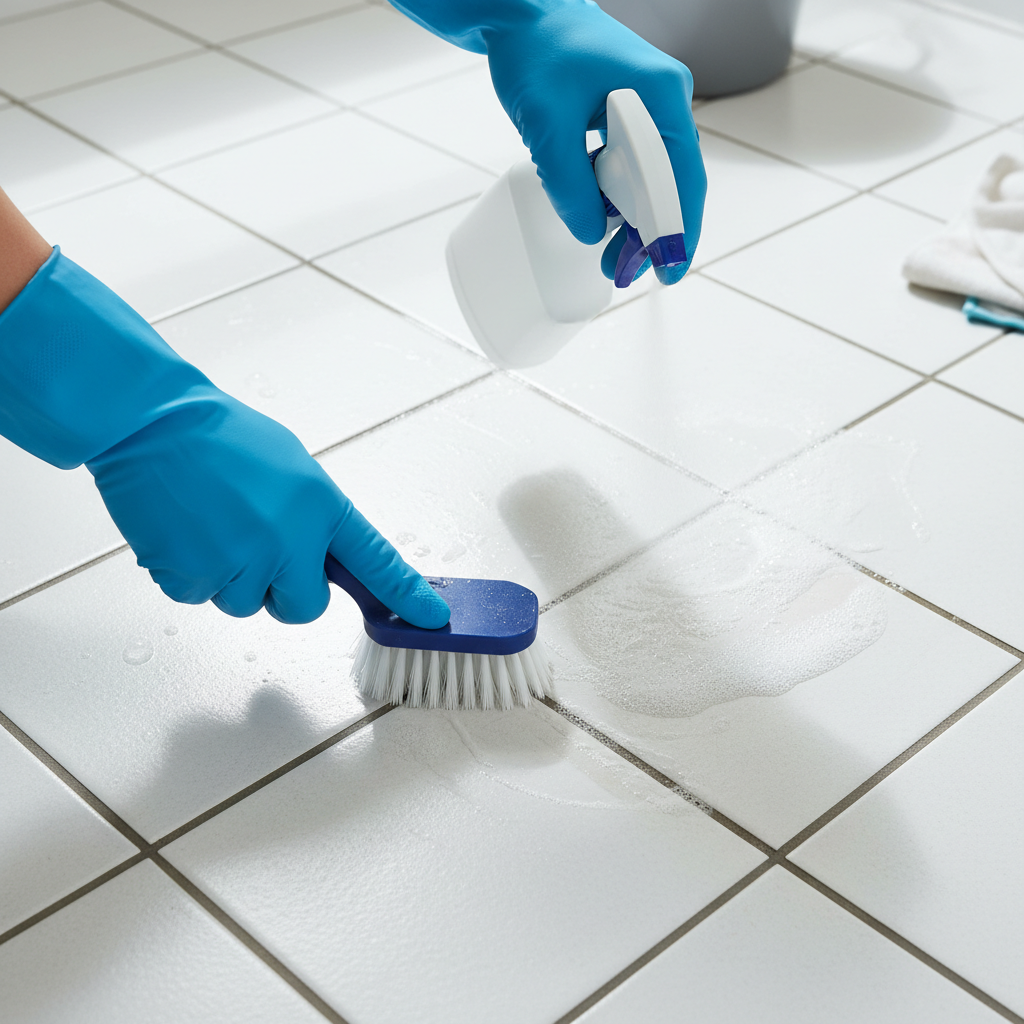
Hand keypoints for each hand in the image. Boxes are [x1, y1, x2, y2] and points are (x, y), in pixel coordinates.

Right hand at [89, 392, 449, 625]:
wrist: (154, 425)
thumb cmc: (221, 438)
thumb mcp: (294, 469)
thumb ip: (315, 518)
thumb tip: (322, 556)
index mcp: (320, 507)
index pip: (377, 562)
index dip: (407, 596)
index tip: (430, 618)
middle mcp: (287, 540)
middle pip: (304, 608)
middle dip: (286, 590)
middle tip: (260, 549)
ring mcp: (239, 562)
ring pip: (246, 604)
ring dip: (233, 577)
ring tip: (214, 524)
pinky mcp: (192, 576)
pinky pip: (200, 597)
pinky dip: (192, 573)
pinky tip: (187, 530)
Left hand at [485, 2, 705, 283]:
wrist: (520, 12)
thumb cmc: (537, 51)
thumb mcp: (548, 128)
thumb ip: (570, 185)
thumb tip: (591, 233)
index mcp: (661, 95)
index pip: (682, 175)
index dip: (677, 228)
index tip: (669, 268)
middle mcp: (664, 99)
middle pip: (670, 180)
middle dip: (652, 232)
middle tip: (630, 272)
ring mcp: (647, 105)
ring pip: (649, 176)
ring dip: (632, 217)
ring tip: (611, 255)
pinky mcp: (626, 111)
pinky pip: (631, 162)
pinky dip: (616, 193)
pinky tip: (598, 215)